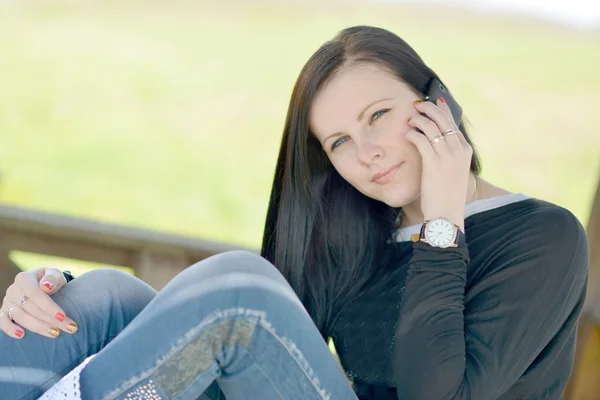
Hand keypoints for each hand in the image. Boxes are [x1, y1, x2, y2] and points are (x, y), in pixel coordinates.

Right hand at [0, 268, 77, 338]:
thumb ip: (52, 277)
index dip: (49, 306)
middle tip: (66, 328)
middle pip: (30, 307)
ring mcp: (7, 302)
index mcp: (24, 278)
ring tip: (54, 333)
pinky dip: (10, 329)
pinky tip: (21, 335)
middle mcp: (13, 290)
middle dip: (49, 319)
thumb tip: (46, 286)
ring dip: (37, 326)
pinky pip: (3, 322)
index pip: (36, 294)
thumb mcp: (55, 275)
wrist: (44, 285)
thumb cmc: (51, 280)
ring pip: (19, 317)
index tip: (63, 317)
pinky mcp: (4, 312)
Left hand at [405, 97, 472, 230]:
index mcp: (465, 150)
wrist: (446, 214)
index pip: (452, 122)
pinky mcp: (433, 163)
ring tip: (410, 120)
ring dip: (418, 120)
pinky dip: (412, 134)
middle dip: (428, 108)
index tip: (432, 101)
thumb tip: (437, 139)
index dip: (441, 109)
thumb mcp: (454, 170)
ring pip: (430, 126)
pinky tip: (408, 135)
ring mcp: (447, 155)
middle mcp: (458, 149)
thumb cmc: (447, 194)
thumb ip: (448, 154)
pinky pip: (420, 139)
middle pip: (442, 119)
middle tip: (417, 105)